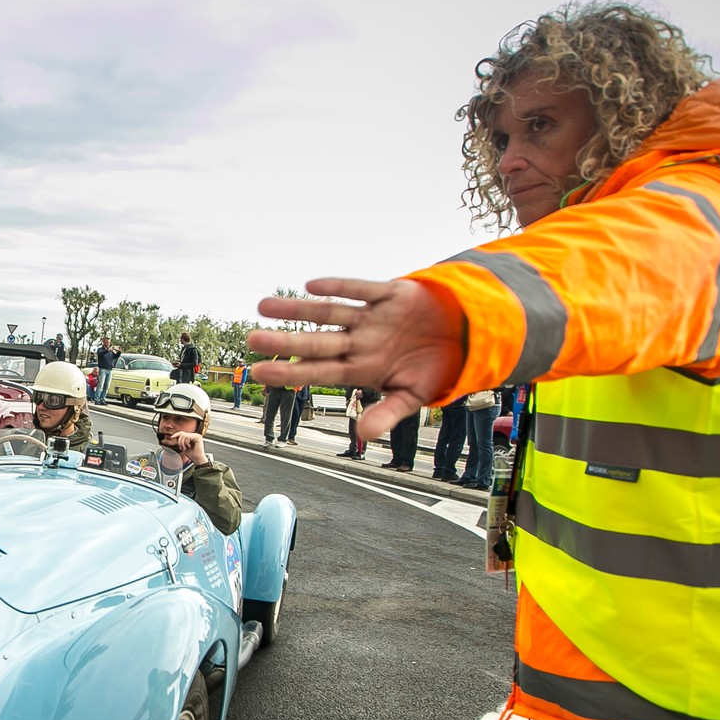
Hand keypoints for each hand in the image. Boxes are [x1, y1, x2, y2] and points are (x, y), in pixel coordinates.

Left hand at [158, 428, 207, 464]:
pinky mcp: (197, 437)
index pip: (182, 433)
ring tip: (184, 448)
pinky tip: (188, 447)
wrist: (197, 459)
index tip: (171, 437)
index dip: (176, 434)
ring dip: (182, 443)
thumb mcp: (184, 446)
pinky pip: (187, 437)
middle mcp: (195, 435)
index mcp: (192, 436)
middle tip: (181, 448)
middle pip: (182, 433)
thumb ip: (180, 441)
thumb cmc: (192, 454)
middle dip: (179, 441)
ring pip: (184, 435)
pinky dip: (185, 443)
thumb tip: (174, 436)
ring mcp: (197, 435)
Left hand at [247, 278, 464, 440]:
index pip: (319, 370)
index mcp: (361, 367)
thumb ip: (387, 412)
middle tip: (252, 339)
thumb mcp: (413, 395)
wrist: (467, 336)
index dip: (291, 370)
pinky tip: (312, 286)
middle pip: (316, 342)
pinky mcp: (391, 293)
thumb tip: (363, 433)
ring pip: (329, 312)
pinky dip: (339, 286)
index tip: (260, 372)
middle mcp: (360, 341)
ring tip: (264, 306)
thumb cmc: (434, 367)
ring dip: (298, 309)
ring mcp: (372, 317)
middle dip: (286, 341)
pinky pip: (361, 288)